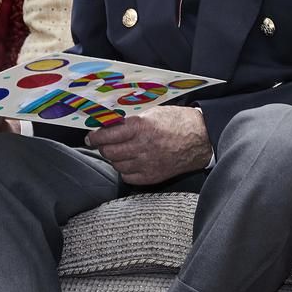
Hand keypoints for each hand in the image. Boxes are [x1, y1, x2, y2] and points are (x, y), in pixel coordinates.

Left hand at [86, 106, 211, 185]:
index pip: (106, 135)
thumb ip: (130, 121)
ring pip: (117, 165)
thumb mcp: (151, 113)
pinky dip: (125, 170)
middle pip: (109, 152)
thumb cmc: (177, 121)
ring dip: (114, 158)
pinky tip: (129, 162)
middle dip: (102, 147)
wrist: (200, 138)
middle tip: (102, 143)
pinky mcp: (153, 176)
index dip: (95, 137)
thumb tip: (109, 124)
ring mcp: (147, 163)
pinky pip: (128, 177)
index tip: (91, 137)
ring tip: (118, 151)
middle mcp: (142, 147)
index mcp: (140, 127)